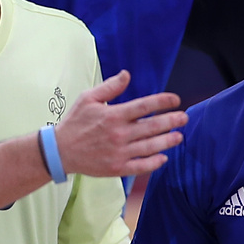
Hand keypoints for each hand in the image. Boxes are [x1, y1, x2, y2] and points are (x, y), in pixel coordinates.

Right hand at [54, 70, 186, 176]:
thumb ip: (110, 87)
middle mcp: (119, 134)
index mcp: (113, 115)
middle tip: (184, 118)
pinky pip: (140, 166)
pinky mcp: (117, 168)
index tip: (176, 100)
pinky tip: (163, 157)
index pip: (145, 106)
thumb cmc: (75, 122)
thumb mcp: (88, 98)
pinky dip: (153, 163)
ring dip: (167, 141)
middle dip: (171, 121)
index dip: (163, 102)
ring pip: (150, 147)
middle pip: (152, 127)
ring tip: (179, 136)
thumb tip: (127, 74)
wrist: (60, 151)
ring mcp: (119, 153)